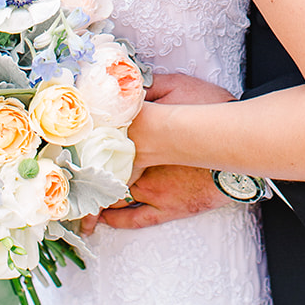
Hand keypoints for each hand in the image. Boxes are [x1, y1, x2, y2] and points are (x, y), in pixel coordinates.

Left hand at [79, 71, 233, 230]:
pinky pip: (136, 219)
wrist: (241, 143)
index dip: (82, 143)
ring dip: (96, 200)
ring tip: (77, 203)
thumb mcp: (177, 85)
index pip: (102, 140)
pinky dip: (117, 220)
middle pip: (104, 173)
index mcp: (139, 137)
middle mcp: (140, 166)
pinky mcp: (169, 208)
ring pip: (115, 198)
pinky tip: (103, 219)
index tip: (64, 147)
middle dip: (85, 176)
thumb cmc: (212, 110)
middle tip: (65, 179)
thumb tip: (124, 86)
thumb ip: (147, 86)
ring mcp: (153, 191)